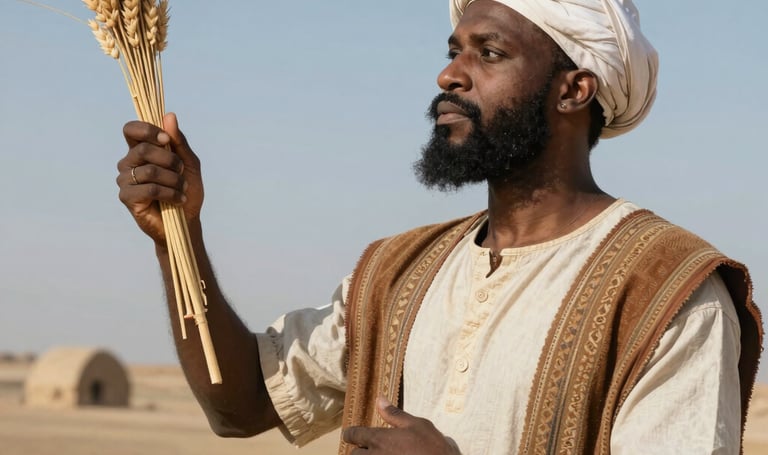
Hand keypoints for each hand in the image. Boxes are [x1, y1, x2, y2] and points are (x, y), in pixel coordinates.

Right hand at [116, 113, 202, 242]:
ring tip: (182, 189)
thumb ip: (179, 141)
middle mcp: (128, 162)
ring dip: (174, 180)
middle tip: (182, 171)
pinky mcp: (127, 198)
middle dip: (170, 160)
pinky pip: (150, 189)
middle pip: (143, 149)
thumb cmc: (186, 189)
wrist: (187, 220)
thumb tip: (169, 116)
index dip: (147, 130)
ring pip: (149, 171)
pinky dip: (170, 194)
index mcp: (140, 150)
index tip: (166, 140)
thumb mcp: (189, 163)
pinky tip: (178, 200)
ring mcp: (125, 180)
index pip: (131, 129)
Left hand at [343, 398, 460, 453]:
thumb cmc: (431, 446)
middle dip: (359, 450)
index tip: (351, 434)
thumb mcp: (416, 424)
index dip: (350, 434)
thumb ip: (394, 414)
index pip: (353, 435)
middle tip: (367, 447)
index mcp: (379, 439)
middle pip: (354, 454)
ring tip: (378, 454)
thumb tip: (379, 400)